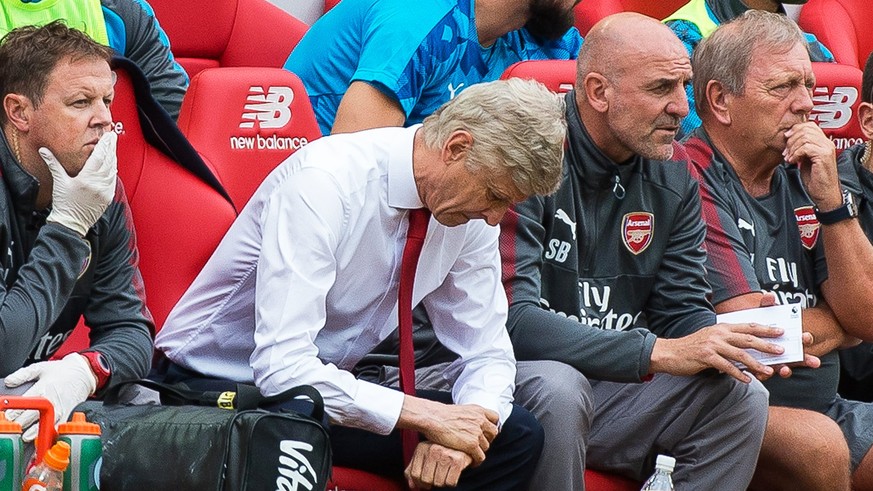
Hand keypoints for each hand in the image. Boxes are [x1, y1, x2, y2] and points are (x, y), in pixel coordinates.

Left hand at [4, 353, 96, 440]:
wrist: (83, 374)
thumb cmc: (62, 371)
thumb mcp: (40, 368)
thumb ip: (22, 374)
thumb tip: (9, 381)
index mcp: (43, 389)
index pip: (24, 405)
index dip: (12, 413)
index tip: (5, 418)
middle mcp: (52, 401)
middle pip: (31, 418)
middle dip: (18, 424)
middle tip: (11, 428)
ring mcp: (61, 410)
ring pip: (45, 426)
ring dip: (33, 433)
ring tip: (24, 437)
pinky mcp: (67, 416)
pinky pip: (58, 429)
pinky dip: (50, 436)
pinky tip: (42, 440)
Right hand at [42, 132, 117, 236]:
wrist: (71, 223)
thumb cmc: (64, 204)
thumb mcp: (59, 182)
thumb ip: (54, 164)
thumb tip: (44, 150)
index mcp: (86, 179)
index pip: (99, 157)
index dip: (104, 145)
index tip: (108, 136)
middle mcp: (98, 184)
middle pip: (108, 161)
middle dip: (111, 148)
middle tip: (113, 137)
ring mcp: (105, 191)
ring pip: (113, 170)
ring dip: (113, 158)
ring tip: (112, 148)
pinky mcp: (108, 198)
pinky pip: (113, 181)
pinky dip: (113, 171)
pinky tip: (112, 165)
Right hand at [399, 398, 497, 465]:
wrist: (432, 418)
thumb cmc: (440, 415)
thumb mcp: (460, 409)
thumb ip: (469, 415)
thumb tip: (469, 422)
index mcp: (478, 410)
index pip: (495, 418)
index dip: (491, 426)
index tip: (486, 431)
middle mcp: (480, 420)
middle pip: (493, 433)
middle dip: (487, 439)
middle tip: (479, 444)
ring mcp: (477, 433)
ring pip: (486, 446)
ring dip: (480, 451)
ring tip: (473, 454)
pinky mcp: (472, 445)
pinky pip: (481, 456)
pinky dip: (477, 461)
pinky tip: (472, 462)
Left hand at [404, 441, 472, 488]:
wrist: (463, 444)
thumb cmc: (441, 452)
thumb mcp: (424, 456)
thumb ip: (413, 469)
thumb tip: (411, 485)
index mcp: (422, 447)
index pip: (414, 474)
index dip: (419, 483)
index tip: (426, 482)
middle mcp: (432, 449)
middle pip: (426, 480)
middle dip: (432, 482)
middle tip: (437, 477)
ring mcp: (445, 454)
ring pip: (438, 483)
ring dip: (442, 482)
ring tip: (446, 472)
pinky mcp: (458, 460)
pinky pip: (451, 482)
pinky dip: (452, 482)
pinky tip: (453, 472)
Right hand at [650, 323, 788, 381]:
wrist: (670, 353)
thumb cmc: (691, 348)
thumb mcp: (710, 339)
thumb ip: (727, 342)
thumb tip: (745, 351)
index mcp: (722, 327)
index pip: (748, 327)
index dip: (765, 328)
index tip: (781, 331)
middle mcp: (719, 334)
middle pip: (748, 339)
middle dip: (767, 345)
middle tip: (782, 350)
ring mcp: (712, 345)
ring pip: (740, 354)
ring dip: (756, 363)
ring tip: (768, 371)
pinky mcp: (706, 356)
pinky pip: (726, 366)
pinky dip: (738, 374)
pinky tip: (747, 380)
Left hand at [783, 122, 840, 210]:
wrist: (824, 193)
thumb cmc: (815, 179)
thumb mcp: (806, 159)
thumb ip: (802, 147)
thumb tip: (790, 138)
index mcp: (823, 142)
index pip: (809, 125)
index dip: (795, 129)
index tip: (786, 138)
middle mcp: (827, 143)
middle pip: (806, 129)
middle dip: (792, 139)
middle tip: (786, 151)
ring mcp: (827, 148)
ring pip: (805, 137)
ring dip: (792, 148)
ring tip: (789, 158)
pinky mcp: (824, 156)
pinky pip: (806, 147)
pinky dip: (796, 153)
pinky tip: (793, 161)